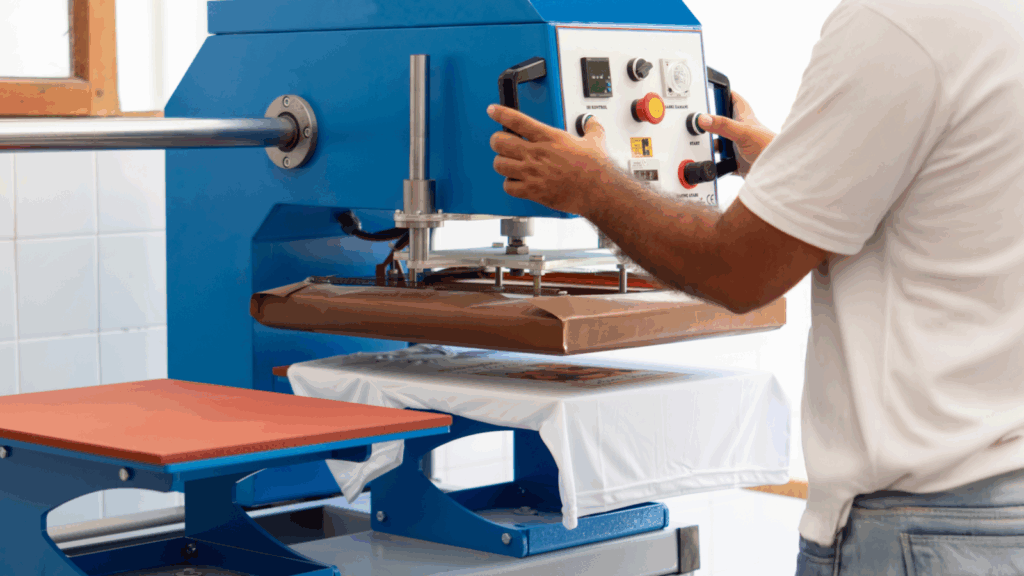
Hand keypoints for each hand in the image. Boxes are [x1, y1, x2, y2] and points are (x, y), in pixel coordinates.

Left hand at [487, 104, 611, 214]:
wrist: (598, 191)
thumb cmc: (596, 168)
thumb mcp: (595, 140)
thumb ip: (591, 128)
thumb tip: (592, 122)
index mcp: (549, 137)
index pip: (517, 120)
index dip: (500, 113)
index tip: (493, 110)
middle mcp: (536, 153)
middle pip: (499, 142)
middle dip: (497, 141)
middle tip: (501, 142)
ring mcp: (532, 173)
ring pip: (499, 164)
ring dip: (501, 162)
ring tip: (508, 163)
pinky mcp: (533, 191)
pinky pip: (508, 186)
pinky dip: (509, 184)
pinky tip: (515, 182)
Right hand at [698, 92, 775, 176]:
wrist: (777, 170)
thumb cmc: (769, 147)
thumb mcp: (743, 132)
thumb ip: (723, 125)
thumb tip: (703, 118)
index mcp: (744, 116)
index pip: (733, 98)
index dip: (723, 92)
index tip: (709, 90)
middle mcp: (740, 130)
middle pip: (721, 122)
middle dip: (710, 123)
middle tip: (701, 124)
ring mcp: (737, 146)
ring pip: (718, 143)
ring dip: (712, 146)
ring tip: (708, 146)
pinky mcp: (736, 161)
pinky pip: (721, 162)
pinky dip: (716, 164)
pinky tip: (713, 164)